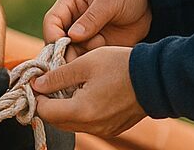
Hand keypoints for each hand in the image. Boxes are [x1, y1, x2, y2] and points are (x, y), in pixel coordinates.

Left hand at [31, 47, 145, 137]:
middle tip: (50, 84)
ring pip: (72, 124)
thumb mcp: (85, 63)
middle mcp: (92, 126)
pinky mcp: (113, 128)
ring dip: (64, 108)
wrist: (156, 78)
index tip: (38, 83)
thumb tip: (37, 84)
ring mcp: (104, 129)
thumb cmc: (121, 66)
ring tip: (69, 86)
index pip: (46, 112)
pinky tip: (86, 93)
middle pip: (57, 121)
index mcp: (82, 110)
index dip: (38, 97)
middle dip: (49, 104)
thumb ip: (58, 76)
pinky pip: (88, 124)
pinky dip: (80, 112)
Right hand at [43, 0, 150, 58]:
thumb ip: (92, 17)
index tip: (63, 47)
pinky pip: (85, 61)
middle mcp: (71, 22)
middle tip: (77, 63)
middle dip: (65, 54)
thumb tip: (73, 36)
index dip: (53, 35)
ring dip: (80, 60)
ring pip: (70, 55)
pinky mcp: (93, 50)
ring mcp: (82, 38)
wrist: (149, 7)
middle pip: (56, 43)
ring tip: (98, 56)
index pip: (51, 21)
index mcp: (70, 4)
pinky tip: (103, 61)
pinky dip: (91, 65)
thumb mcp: (110, 1)